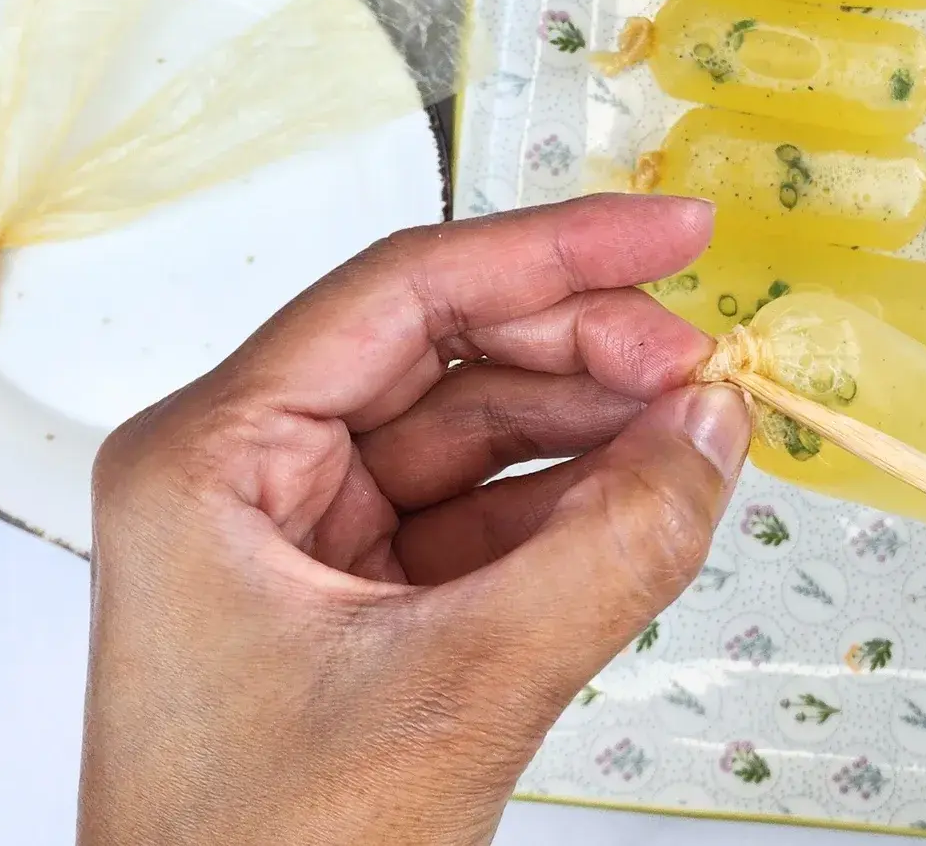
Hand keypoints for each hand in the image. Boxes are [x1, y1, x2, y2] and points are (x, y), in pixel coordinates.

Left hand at [78, 195, 749, 845]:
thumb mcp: (457, 691)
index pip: (405, 293)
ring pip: (477, 437)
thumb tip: (714, 429)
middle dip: (587, 355)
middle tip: (703, 369)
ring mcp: (305, 542)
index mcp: (210, 456)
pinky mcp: (361, 606)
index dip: (555, 251)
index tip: (671, 235)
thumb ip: (610, 549)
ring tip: (697, 437)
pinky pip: (486, 520)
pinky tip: (650, 503)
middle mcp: (248, 476)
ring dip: (595, 433)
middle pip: (448, 357)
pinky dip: (575, 510)